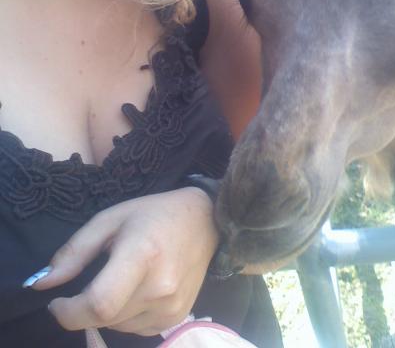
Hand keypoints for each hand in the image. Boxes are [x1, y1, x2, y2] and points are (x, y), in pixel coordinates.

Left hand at [32, 188, 218, 335]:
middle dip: (84, 307)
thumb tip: (42, 283)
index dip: (69, 312)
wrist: (204, 221)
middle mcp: (160, 287)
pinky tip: (136, 289)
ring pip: (117, 327)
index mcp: (142, 254)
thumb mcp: (110, 219)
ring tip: (120, 278)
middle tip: (94, 278)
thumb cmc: (153, 214)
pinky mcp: (176, 318)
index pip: (99, 304)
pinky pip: (135, 330)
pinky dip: (124, 316)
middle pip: (104, 318)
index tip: (57, 301)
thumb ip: (74, 251)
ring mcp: (171, 307)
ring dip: (106, 311)